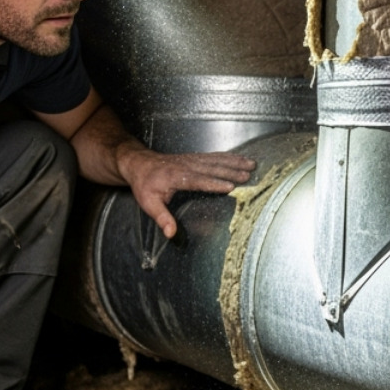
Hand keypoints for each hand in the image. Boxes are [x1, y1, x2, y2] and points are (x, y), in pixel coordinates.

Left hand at [120, 149, 255, 237]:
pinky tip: (241, 158)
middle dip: (231, 170)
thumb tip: (171, 234)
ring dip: (234, 162)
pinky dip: (229, 157)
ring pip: (216, 160)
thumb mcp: (148, 203)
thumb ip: (162, 218)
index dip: (213, 183)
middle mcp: (186, 166)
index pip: (197, 180)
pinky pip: (214, 156)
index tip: (229, 186)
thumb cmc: (144, 184)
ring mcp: (191, 160)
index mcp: (175, 177)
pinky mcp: (195, 158)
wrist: (138, 163)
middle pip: (211, 168)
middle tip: (247, 175)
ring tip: (251, 164)